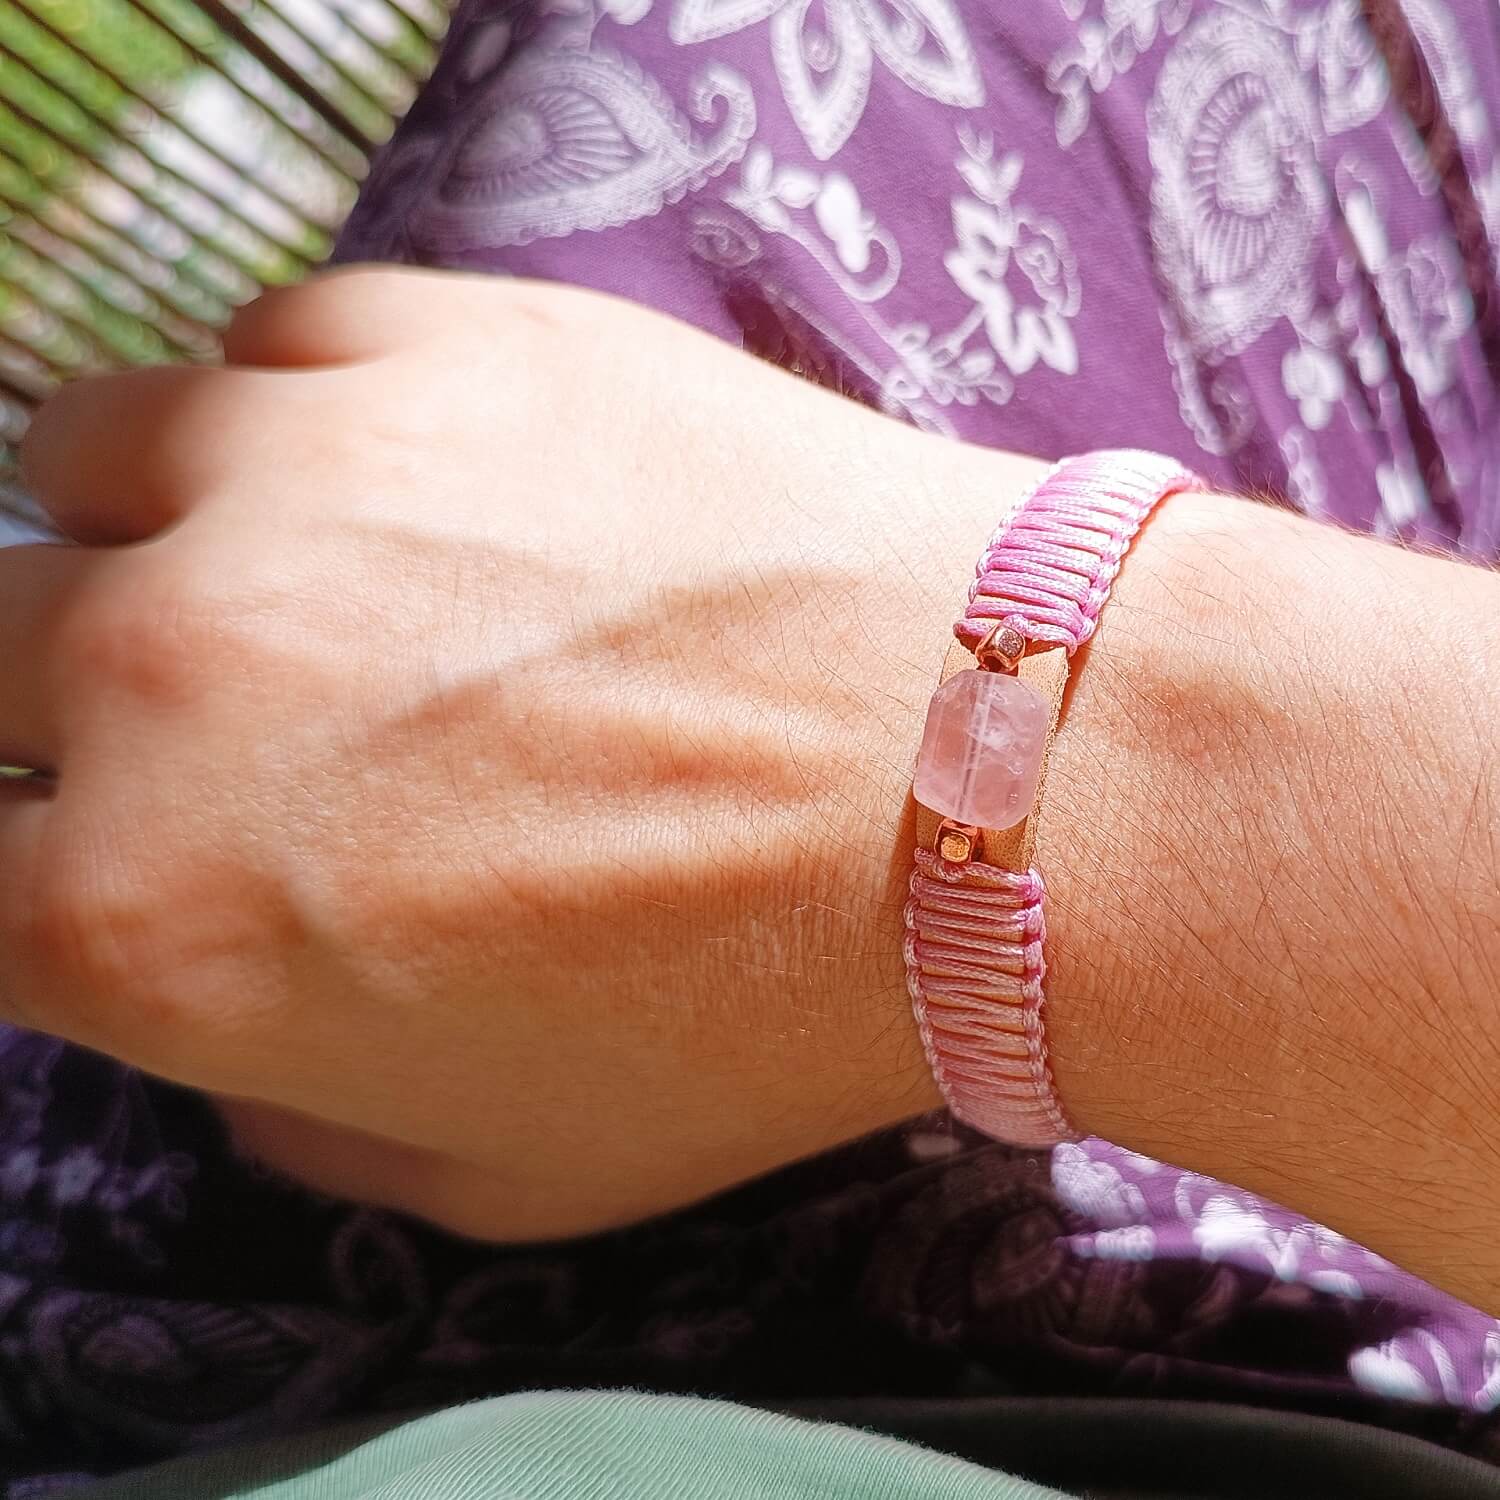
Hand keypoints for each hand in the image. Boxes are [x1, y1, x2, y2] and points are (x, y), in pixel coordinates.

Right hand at [2, 267, 1042, 1237]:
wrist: (986, 781)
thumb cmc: (762, 1010)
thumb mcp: (497, 1172)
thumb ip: (294, 1112)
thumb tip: (222, 1023)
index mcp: (147, 919)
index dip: (48, 866)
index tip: (125, 843)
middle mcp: (163, 676)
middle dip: (74, 699)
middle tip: (239, 714)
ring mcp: (289, 474)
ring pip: (91, 460)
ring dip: (165, 526)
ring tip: (322, 573)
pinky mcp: (430, 339)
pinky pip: (274, 349)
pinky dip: (313, 413)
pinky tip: (433, 475)